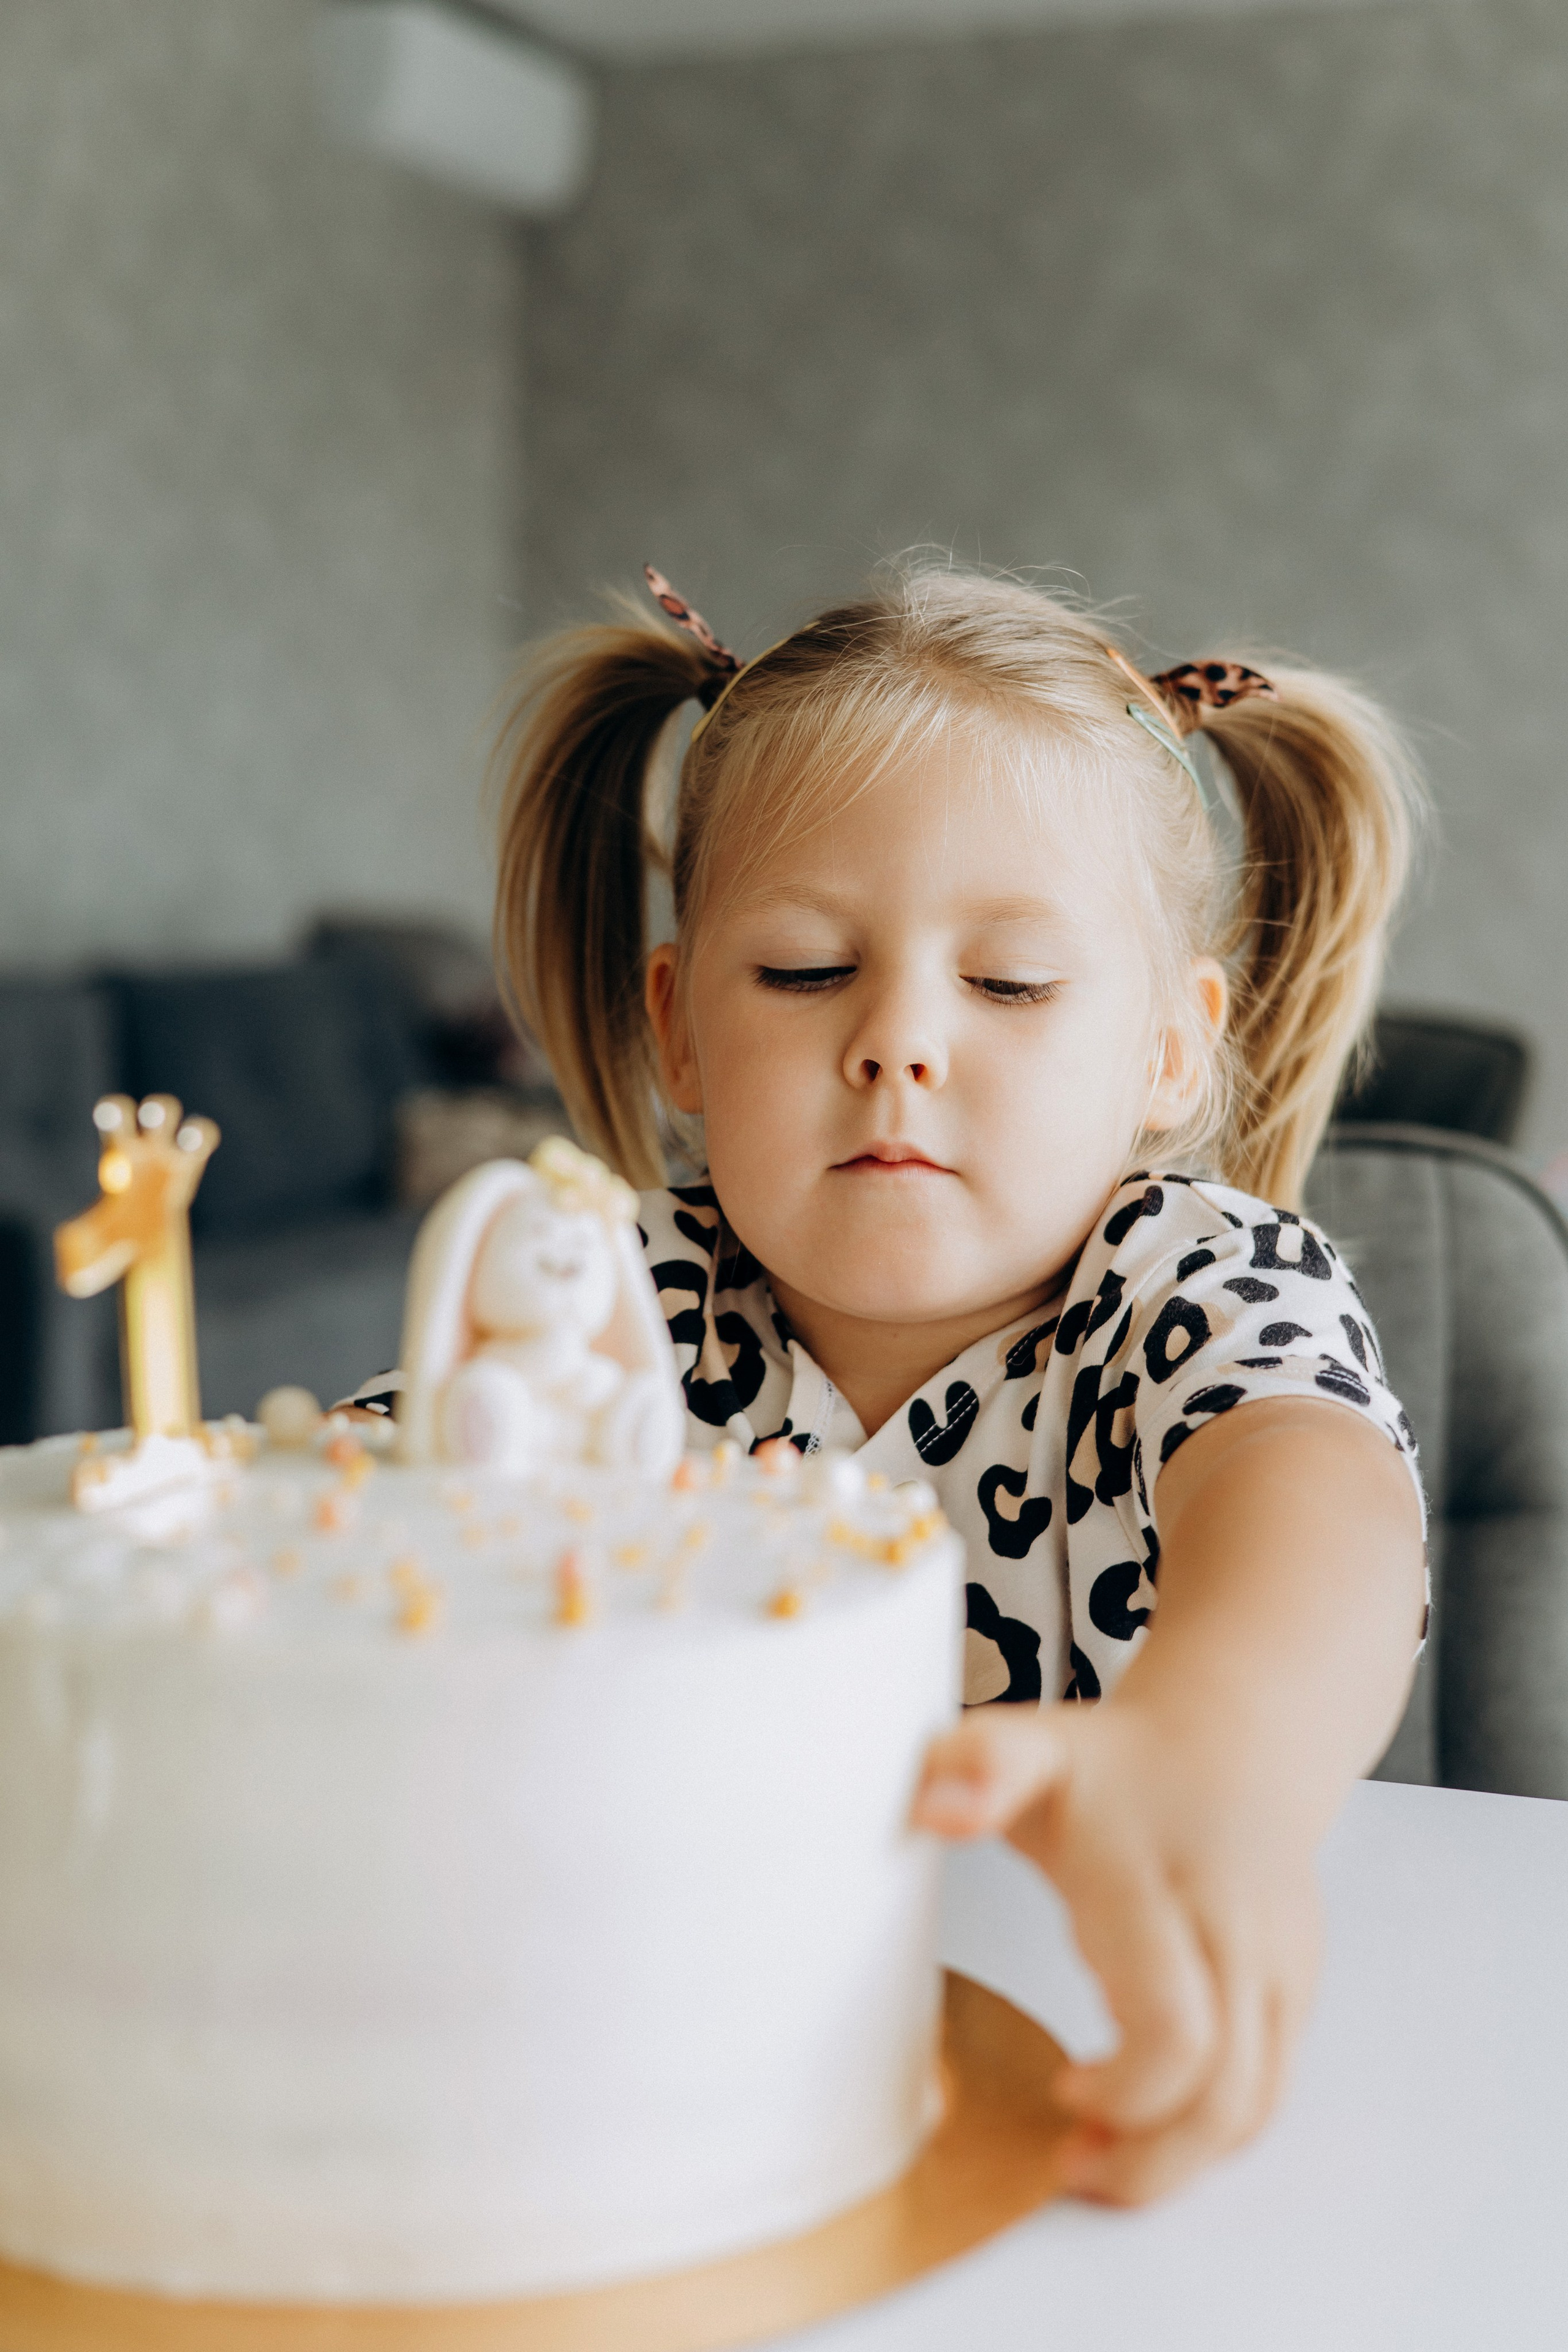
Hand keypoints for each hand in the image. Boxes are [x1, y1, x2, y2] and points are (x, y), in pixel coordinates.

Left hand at [913, 1701, 1322, 2204]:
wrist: (1235, 1741)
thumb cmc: (1121, 1765)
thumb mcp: (1036, 1746)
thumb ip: (980, 1766)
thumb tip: (931, 1807)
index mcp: (1161, 1885)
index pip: (1173, 2027)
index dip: (1123, 2091)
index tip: (1061, 2089)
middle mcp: (1235, 1934)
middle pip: (1226, 2095)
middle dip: (1150, 2160)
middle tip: (1074, 2163)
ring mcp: (1279, 1968)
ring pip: (1256, 2108)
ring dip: (1180, 2158)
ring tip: (1103, 2157)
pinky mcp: (1297, 1994)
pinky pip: (1269, 2092)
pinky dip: (1211, 2130)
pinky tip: (1149, 2122)